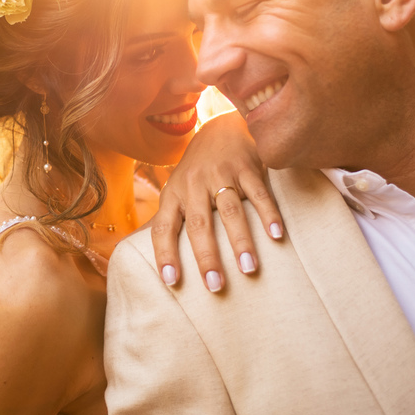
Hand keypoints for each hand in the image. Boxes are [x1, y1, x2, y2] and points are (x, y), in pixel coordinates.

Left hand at [151, 112, 282, 291]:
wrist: (221, 128)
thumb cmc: (196, 171)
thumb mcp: (175, 191)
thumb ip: (165, 220)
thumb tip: (137, 251)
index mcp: (174, 194)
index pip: (163, 228)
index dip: (165, 254)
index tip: (170, 281)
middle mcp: (194, 185)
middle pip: (198, 224)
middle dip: (206, 256)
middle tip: (215, 286)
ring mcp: (220, 174)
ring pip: (230, 211)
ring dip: (240, 241)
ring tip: (249, 269)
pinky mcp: (246, 167)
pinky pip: (258, 193)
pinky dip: (268, 214)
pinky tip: (276, 236)